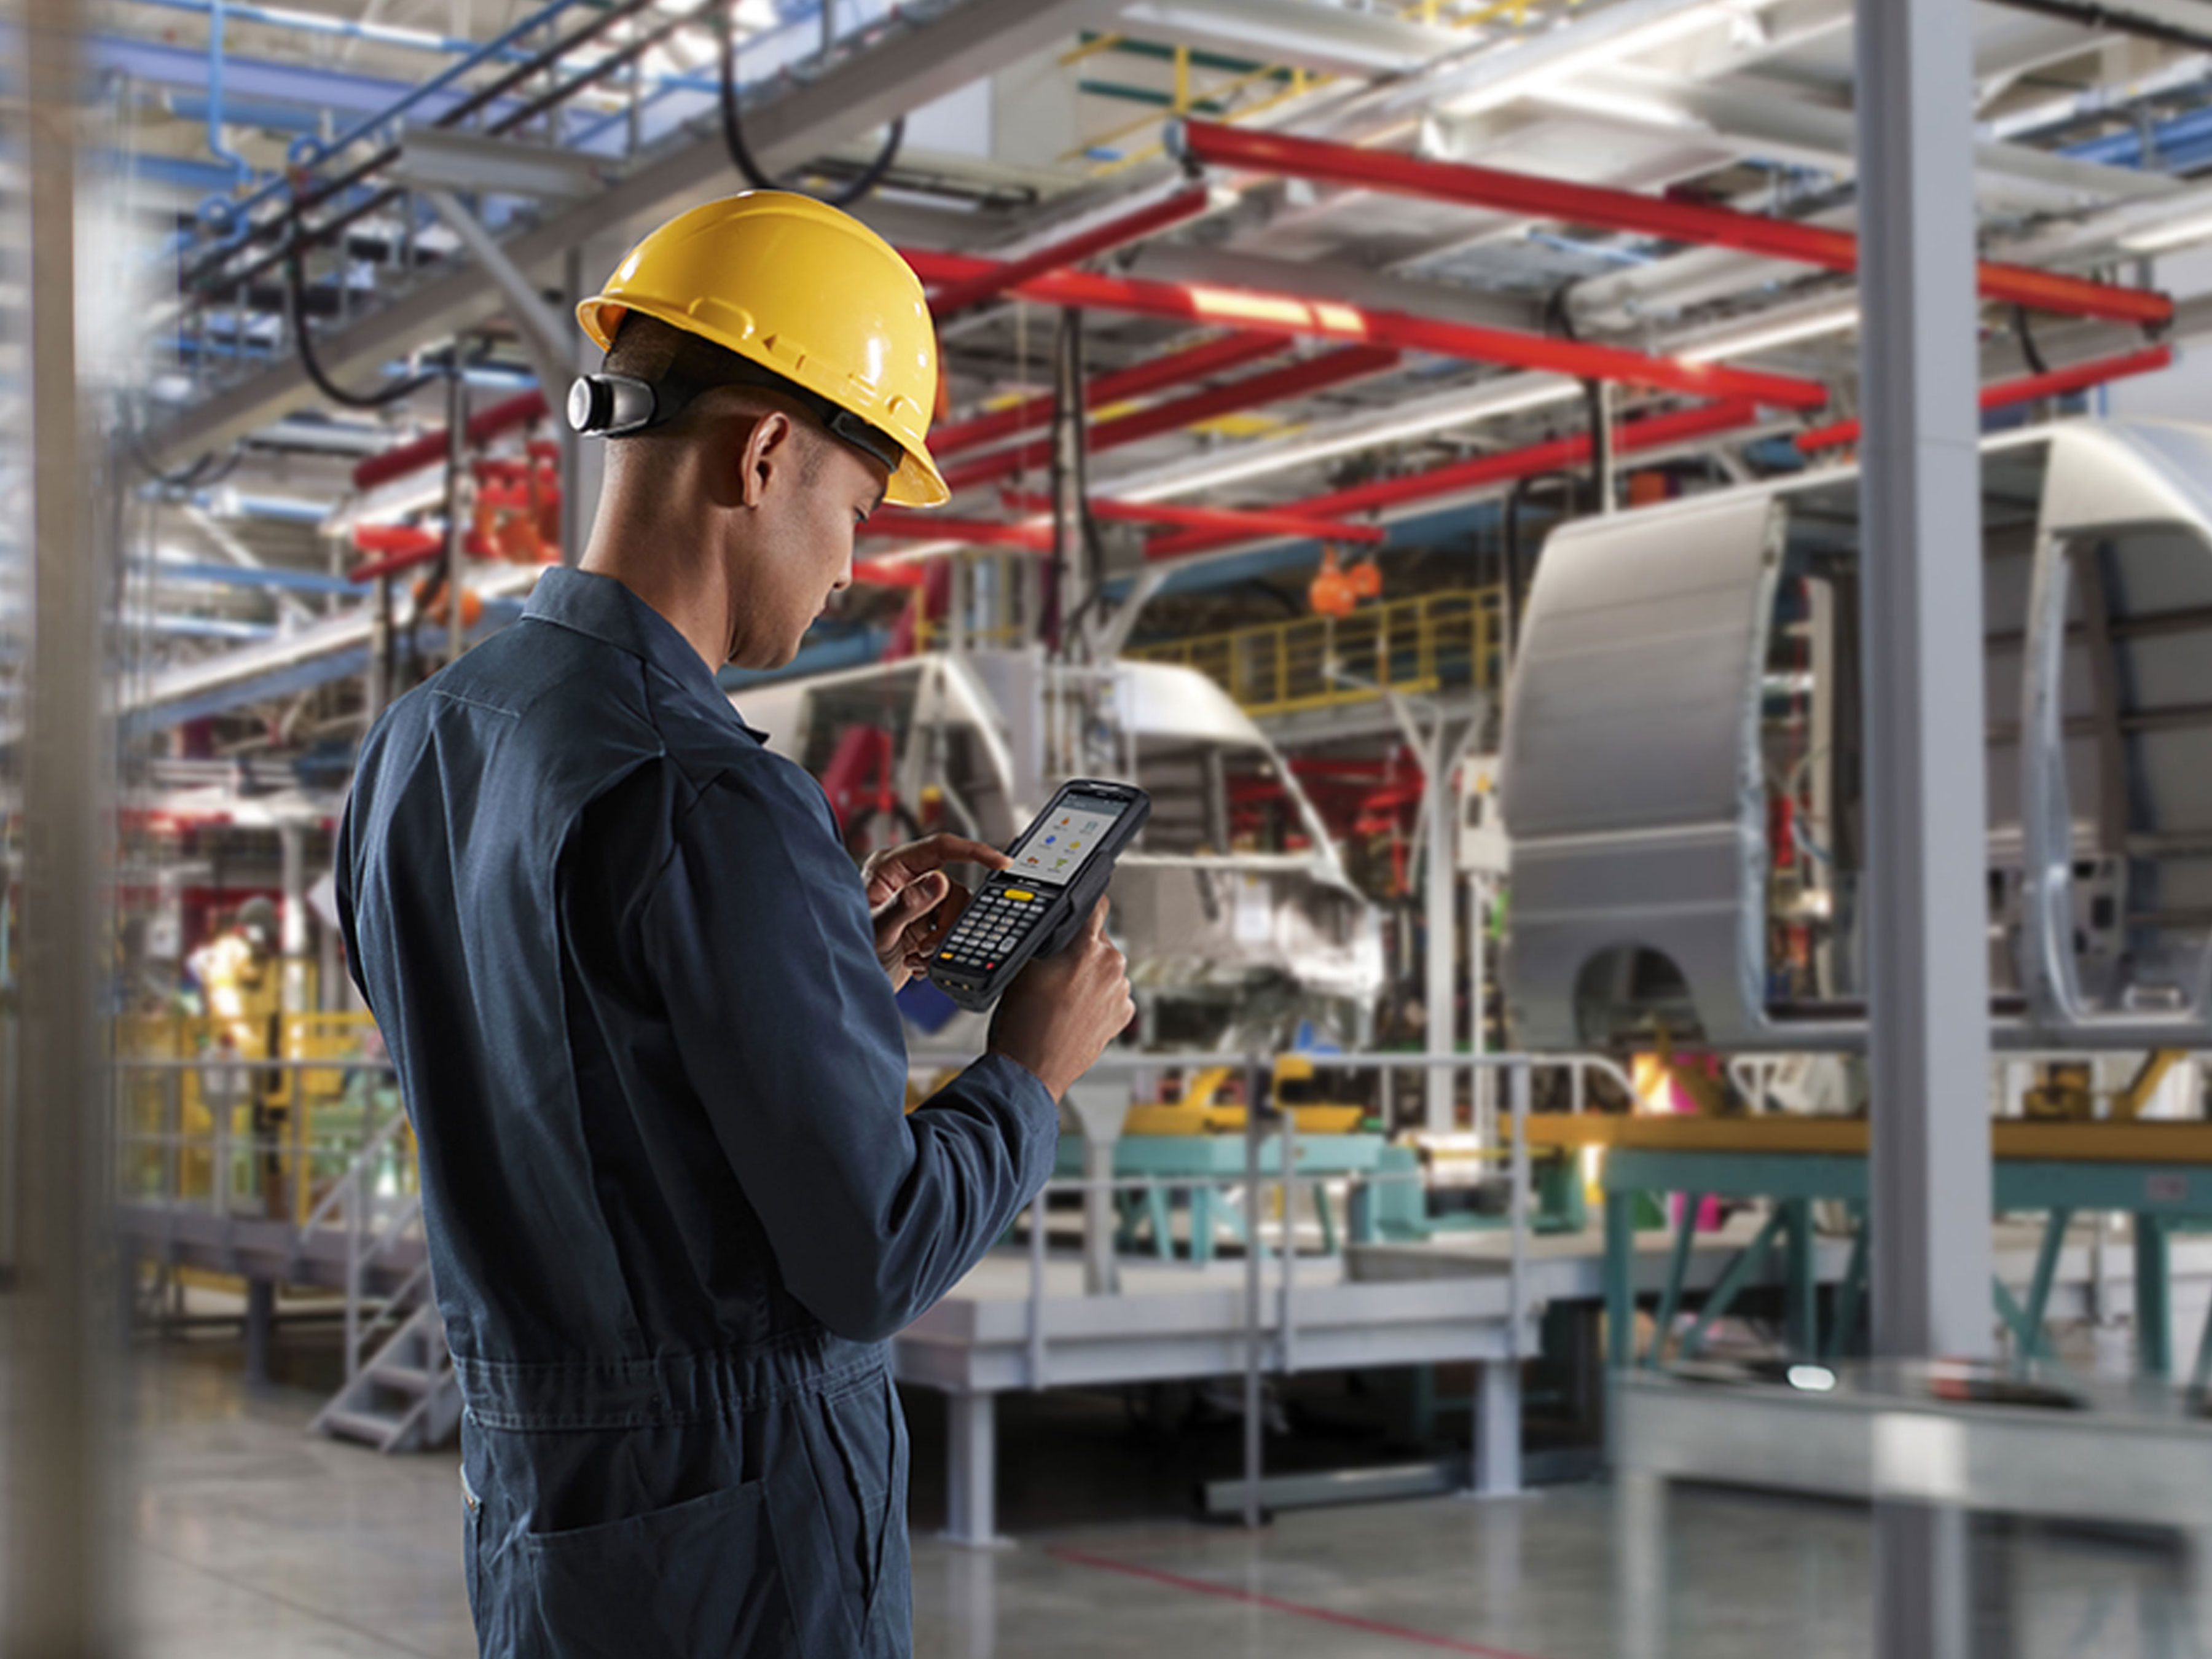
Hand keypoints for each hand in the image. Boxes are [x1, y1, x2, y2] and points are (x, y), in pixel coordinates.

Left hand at [863, 833, 1008, 990]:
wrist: (848, 982)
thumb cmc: (847, 948)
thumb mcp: (878, 928)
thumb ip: (907, 904)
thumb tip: (938, 881)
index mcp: (891, 867)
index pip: (940, 847)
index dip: (973, 851)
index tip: (1000, 861)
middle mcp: (905, 880)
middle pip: (953, 887)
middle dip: (949, 921)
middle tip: (931, 944)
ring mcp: (917, 902)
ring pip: (955, 912)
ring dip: (943, 939)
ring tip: (919, 955)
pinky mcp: (924, 924)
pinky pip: (950, 930)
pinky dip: (939, 950)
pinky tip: (917, 960)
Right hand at [988, 897, 1133, 1098]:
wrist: (1031, 1070)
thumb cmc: (1023, 1023)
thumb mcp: (1022, 967)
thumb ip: (1044, 940)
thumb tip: (1052, 929)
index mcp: (1090, 949)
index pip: (1097, 906)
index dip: (1085, 904)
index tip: (1082, 905)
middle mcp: (1114, 968)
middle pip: (1100, 941)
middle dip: (1080, 948)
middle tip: (1055, 967)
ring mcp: (1121, 994)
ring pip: (1106, 969)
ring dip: (1089, 975)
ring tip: (1061, 996)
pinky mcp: (1122, 1016)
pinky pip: (1111, 994)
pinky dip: (1097, 998)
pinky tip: (1073, 1010)